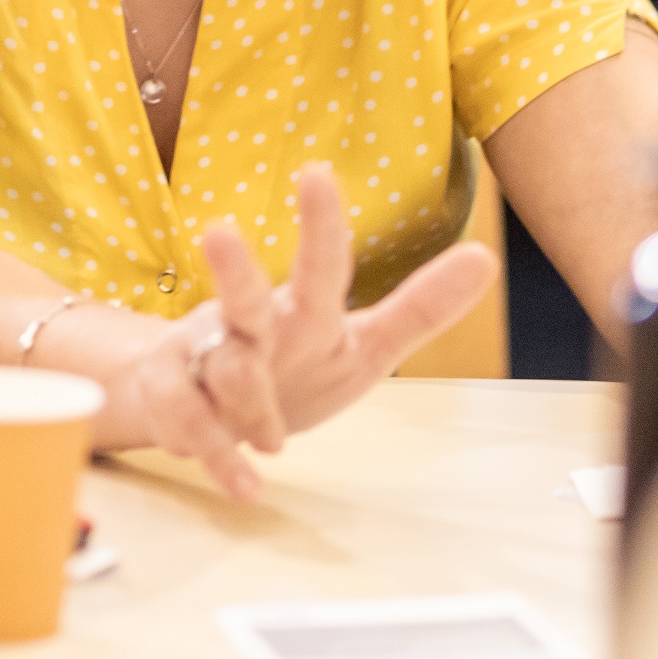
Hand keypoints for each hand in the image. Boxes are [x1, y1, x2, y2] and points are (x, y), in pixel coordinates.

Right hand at [114, 163, 498, 499]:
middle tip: (218, 231)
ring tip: (273, 441)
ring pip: (221, 366)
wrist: (196, 402)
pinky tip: (247, 486)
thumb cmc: (292, 368)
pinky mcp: (171, 396)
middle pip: (240, 292)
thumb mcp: (362, 345)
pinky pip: (189, 421)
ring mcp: (202, 358)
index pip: (317, 265)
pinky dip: (218, 455)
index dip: (319, 223)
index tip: (317, 172)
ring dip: (247, 400)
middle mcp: (247, 324)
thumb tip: (485, 257)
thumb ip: (419, 308)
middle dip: (231, 267)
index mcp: (301, 310)